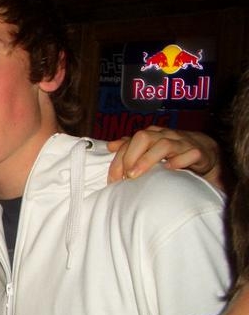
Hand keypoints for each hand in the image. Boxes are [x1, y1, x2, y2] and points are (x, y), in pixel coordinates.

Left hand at [107, 126, 221, 189]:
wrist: (204, 151)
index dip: (118, 160)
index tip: (113, 179)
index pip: (130, 142)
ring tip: (135, 175)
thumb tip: (110, 146)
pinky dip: (179, 161)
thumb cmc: (172, 151)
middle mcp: (165, 135)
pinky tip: (169, 169)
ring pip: (164, 144)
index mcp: (152, 134)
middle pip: (143, 138)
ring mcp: (182, 143)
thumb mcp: (150, 148)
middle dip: (130, 156)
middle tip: (125, 176)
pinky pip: (190, 154)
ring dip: (147, 160)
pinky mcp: (198, 152)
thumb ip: (130, 147)